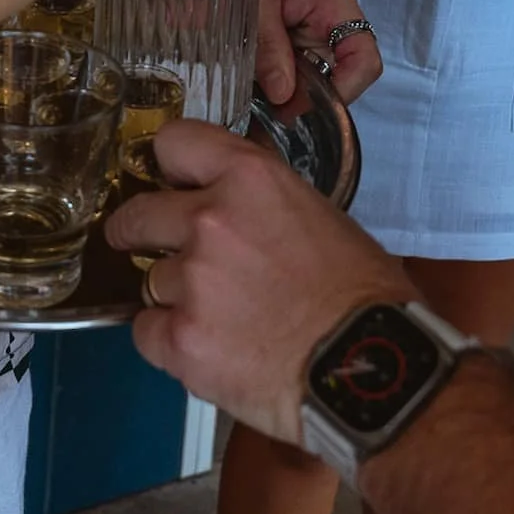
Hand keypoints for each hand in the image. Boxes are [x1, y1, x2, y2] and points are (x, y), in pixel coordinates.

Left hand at [109, 122, 414, 441]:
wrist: (376, 370)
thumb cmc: (365, 297)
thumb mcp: (321, 218)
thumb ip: (262, 207)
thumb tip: (236, 215)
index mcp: (250, 179)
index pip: (174, 142)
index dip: (170, 166)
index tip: (170, 184)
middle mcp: (210, 220)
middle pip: (137, 215)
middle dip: (138, 232)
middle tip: (146, 247)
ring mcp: (192, 281)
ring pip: (149, 280)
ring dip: (173, 297)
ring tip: (220, 320)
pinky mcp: (181, 339)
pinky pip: (145, 333)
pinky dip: (169, 342)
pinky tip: (208, 351)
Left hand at [253, 0, 382, 106]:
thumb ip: (269, 46)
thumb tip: (284, 95)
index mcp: (335, 8)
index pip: (363, 60)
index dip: (346, 89)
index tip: (312, 107)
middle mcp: (332, 27)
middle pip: (340, 79)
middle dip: (309, 101)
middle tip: (273, 114)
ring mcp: (314, 37)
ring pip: (316, 82)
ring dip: (290, 96)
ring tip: (259, 104)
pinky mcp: (294, 43)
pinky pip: (295, 73)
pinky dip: (277, 86)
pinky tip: (255, 91)